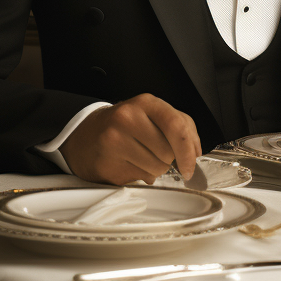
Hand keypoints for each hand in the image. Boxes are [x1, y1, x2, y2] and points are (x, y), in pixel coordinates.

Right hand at [60, 94, 201, 184]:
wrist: (85, 134)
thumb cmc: (124, 125)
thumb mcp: (150, 114)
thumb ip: (179, 126)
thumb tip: (195, 153)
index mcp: (145, 103)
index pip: (177, 125)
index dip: (188, 149)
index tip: (191, 164)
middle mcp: (128, 117)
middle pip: (168, 151)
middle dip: (169, 160)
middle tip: (157, 154)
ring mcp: (114, 140)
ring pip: (156, 168)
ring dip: (155, 170)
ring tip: (140, 158)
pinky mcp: (107, 162)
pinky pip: (139, 178)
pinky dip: (140, 175)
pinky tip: (128, 163)